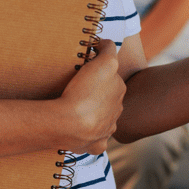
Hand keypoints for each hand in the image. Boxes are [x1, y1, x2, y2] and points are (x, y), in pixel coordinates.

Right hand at [57, 39, 124, 154]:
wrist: (68, 123)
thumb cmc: (84, 91)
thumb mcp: (104, 63)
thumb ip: (108, 50)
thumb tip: (105, 44)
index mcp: (119, 89)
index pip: (112, 75)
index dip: (99, 70)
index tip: (85, 69)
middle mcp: (118, 109)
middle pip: (109, 97)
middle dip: (99, 92)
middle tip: (79, 89)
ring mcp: (108, 128)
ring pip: (104, 118)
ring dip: (95, 114)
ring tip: (76, 110)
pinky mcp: (98, 145)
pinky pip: (96, 140)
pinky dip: (90, 136)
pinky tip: (78, 131)